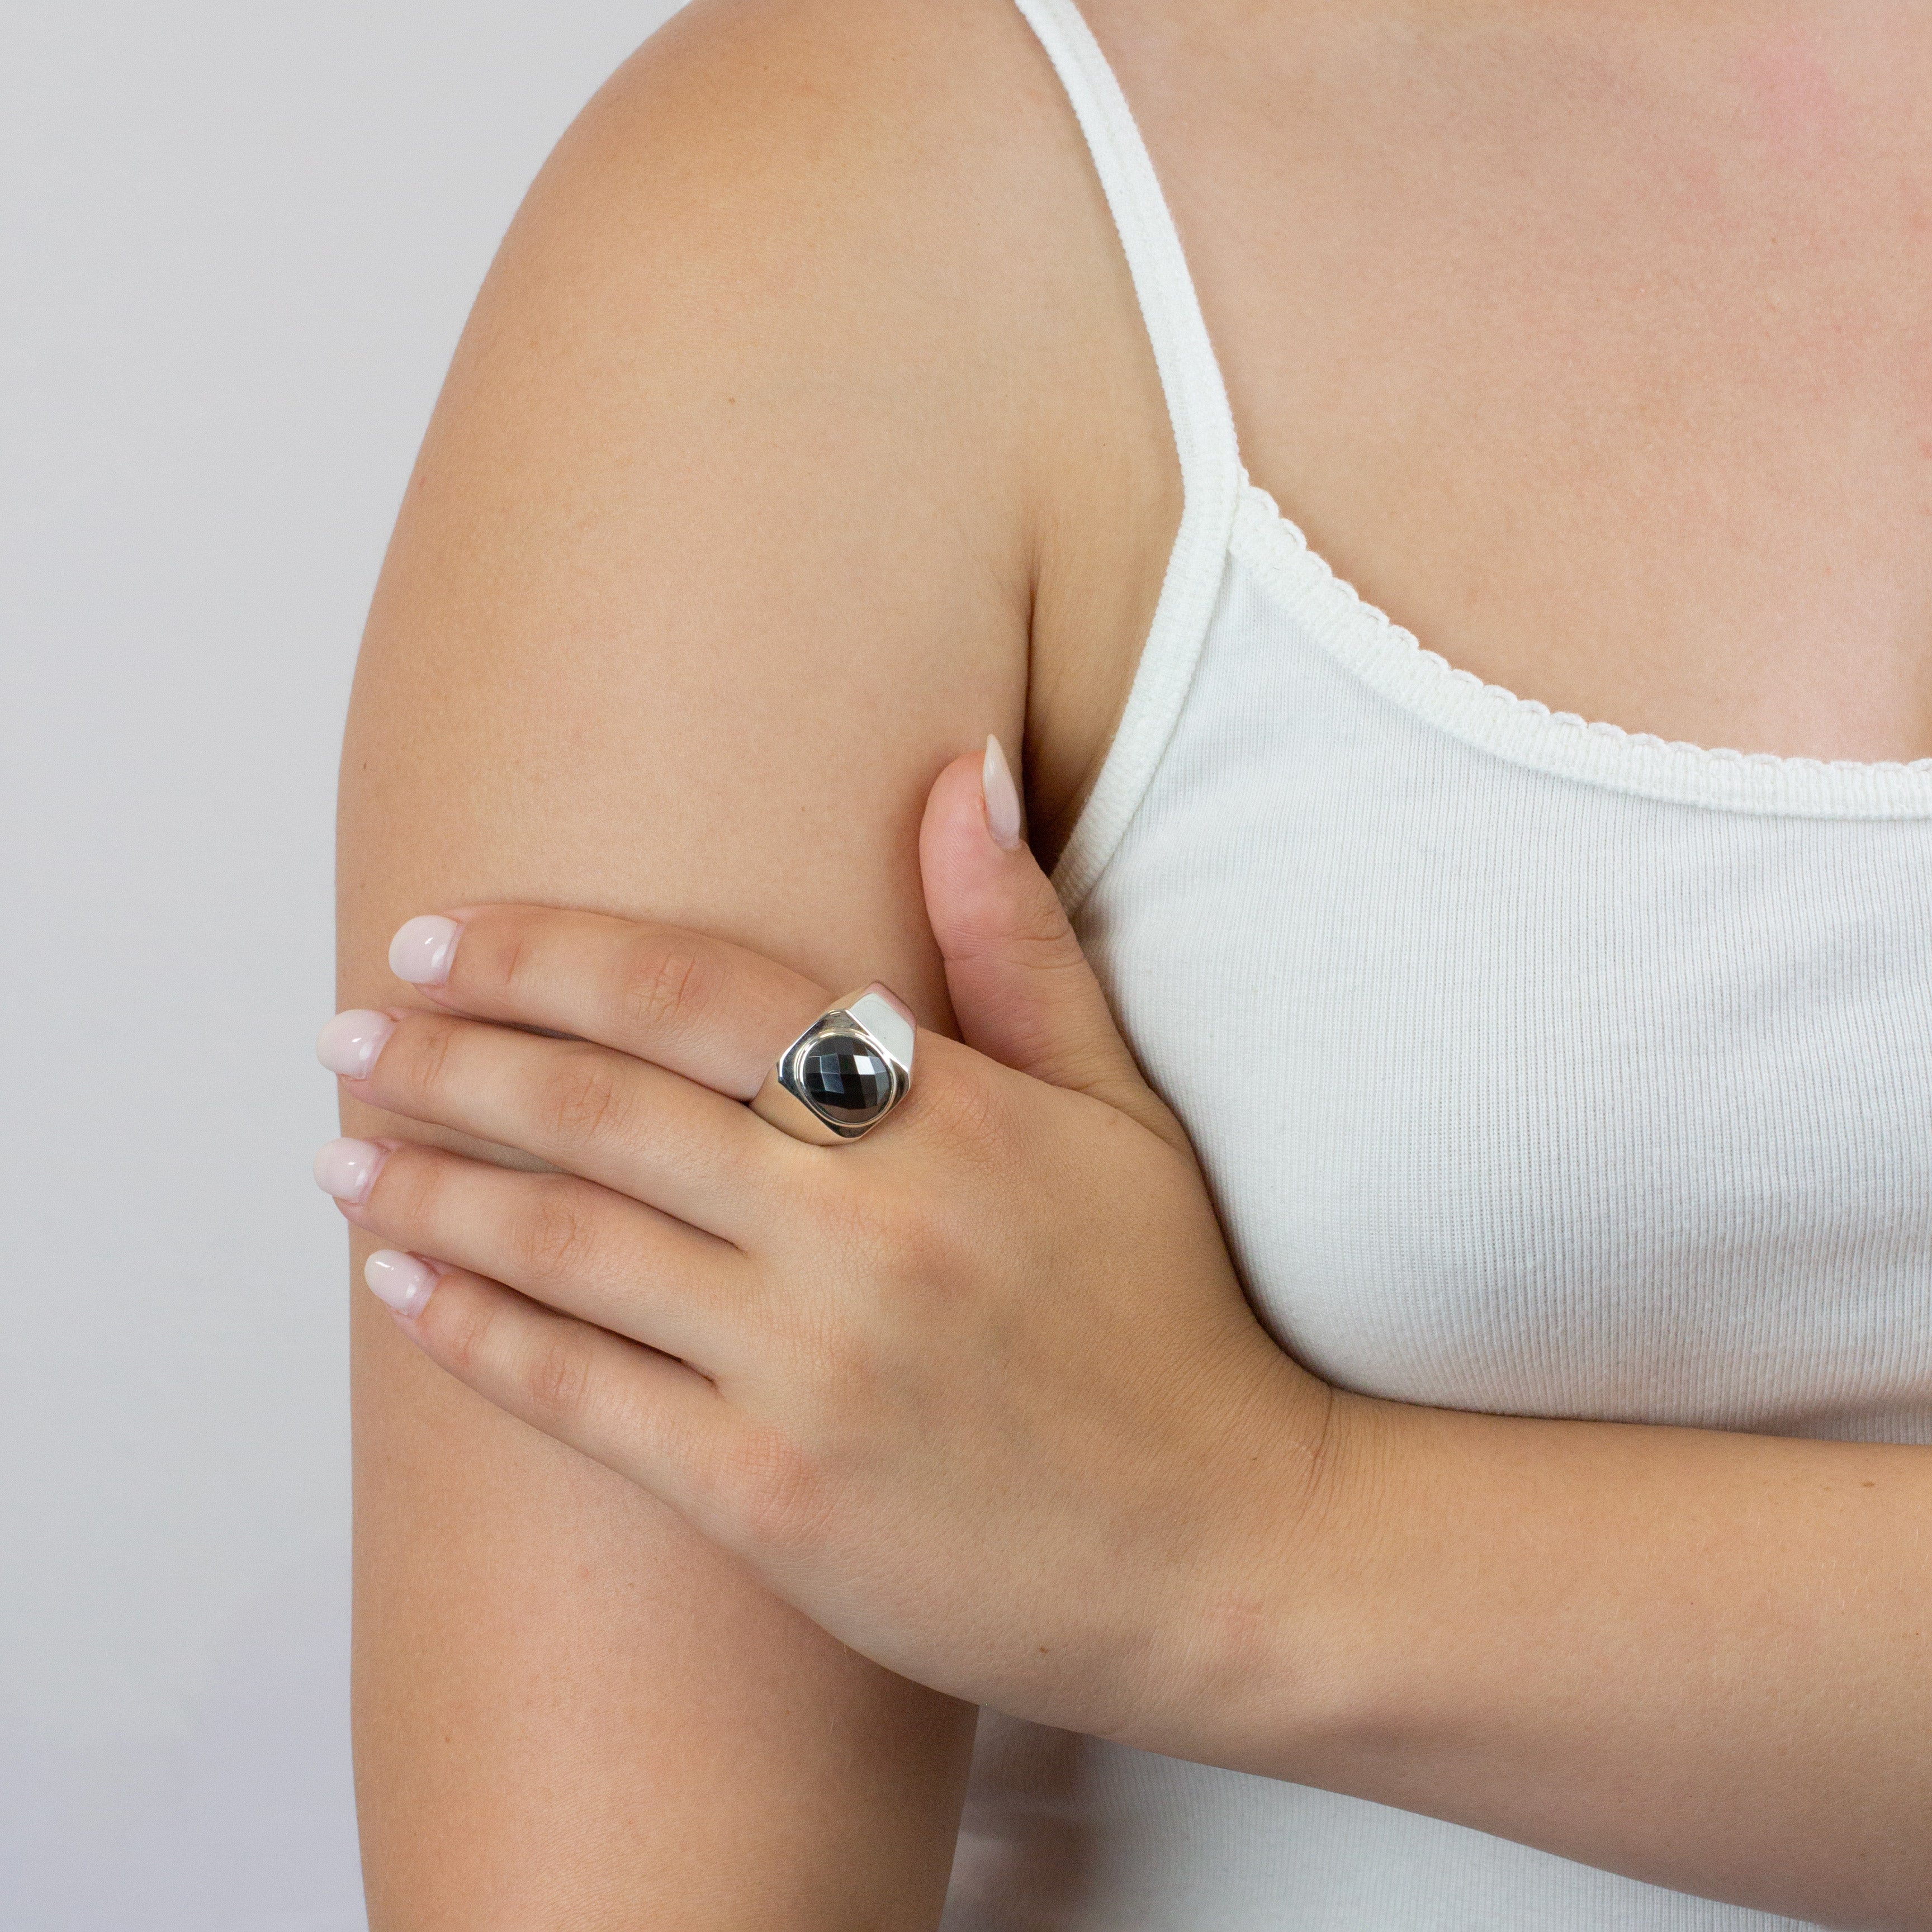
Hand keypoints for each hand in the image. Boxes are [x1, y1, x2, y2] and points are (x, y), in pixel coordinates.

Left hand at [316, 742, 1340, 1750]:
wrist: (1225, 1553)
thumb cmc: (1169, 1317)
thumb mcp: (1119, 1112)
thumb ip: (1020, 942)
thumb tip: (960, 767)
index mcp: (945, 1116)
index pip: (699, 993)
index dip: (549, 956)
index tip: (442, 939)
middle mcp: (863, 1231)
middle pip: (602, 1111)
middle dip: (449, 1060)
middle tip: (346, 1033)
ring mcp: (810, 1370)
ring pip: (569, 1248)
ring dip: (428, 1189)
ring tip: (338, 1154)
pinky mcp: (773, 1499)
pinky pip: (582, 1397)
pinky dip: (475, 1332)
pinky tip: (399, 1286)